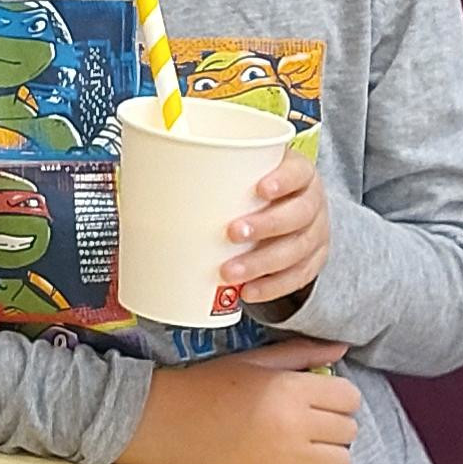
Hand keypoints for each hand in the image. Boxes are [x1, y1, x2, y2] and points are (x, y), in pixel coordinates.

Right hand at [122, 341, 360, 463]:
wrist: (166, 424)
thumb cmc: (207, 386)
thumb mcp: (254, 361)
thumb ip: (301, 354)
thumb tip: (340, 349)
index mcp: (289, 391)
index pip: (349, 396)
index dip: (338, 394)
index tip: (320, 394)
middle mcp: (294, 427)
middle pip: (348, 428)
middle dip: (334, 420)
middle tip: (310, 415)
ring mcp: (286, 460)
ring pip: (340, 459)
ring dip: (328, 449)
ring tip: (304, 439)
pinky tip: (289, 456)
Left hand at [225, 154, 330, 303]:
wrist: (292, 209)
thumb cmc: (256, 187)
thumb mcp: (243, 171)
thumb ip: (211, 172)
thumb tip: (146, 177)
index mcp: (298, 174)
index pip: (298, 172)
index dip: (283, 180)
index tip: (259, 188)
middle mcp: (312, 203)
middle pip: (298, 215)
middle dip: (265, 225)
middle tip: (231, 233)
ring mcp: (316, 234)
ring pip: (297, 250)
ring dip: (262, 264)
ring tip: (230, 272)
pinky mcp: (312, 261)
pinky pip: (298, 277)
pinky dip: (272, 287)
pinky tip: (249, 292)